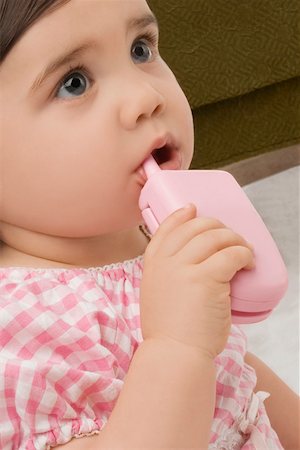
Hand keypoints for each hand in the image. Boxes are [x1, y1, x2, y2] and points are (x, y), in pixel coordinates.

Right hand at [140, 203, 254, 358]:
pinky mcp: (205, 278)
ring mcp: (184, 267)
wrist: (173, 354)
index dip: (182, 214)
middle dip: (218, 227)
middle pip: (196, 226)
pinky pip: (231, 254)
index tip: (193, 208)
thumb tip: (195, 259)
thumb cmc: (169, 331)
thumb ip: (168, 273)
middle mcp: (166, 260)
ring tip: (244, 252)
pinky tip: (248, 263)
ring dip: (235, 240)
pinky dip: (244, 254)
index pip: (167, 227)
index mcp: (152, 263)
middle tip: (231, 239)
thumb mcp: (157, 294)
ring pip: (215, 236)